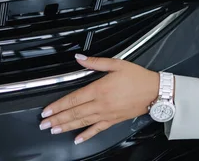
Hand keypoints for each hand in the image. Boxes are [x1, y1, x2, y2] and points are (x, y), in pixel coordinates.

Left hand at [39, 54, 158, 144]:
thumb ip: (96, 62)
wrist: (154, 91)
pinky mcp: (114, 120)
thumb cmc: (137, 77)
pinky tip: (77, 139)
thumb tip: (79, 58)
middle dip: (57, 119)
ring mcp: (107, 114)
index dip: (58, 105)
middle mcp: (101, 104)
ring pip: (82, 122)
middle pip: (74, 113)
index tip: (47, 111)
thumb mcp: (118, 64)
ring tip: (54, 130)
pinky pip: (97, 129)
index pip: (73, 99)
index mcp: (99, 89)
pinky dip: (87, 135)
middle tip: (43, 124)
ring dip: (66, 126)